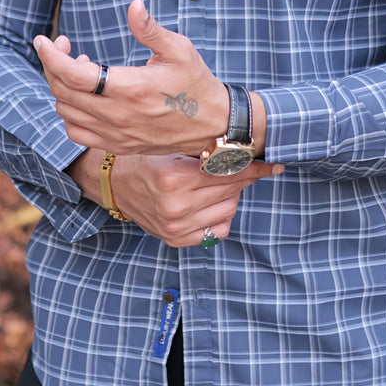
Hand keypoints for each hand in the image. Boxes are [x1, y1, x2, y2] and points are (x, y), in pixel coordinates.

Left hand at [35, 0, 232, 157]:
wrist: (214, 127)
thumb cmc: (198, 84)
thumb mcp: (180, 50)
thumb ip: (151, 29)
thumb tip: (134, 6)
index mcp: (130, 88)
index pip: (72, 75)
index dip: (50, 55)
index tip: (43, 39)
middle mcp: (117, 115)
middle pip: (62, 92)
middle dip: (53, 64)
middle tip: (63, 45)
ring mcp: (115, 134)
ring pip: (66, 112)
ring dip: (61, 88)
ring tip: (78, 68)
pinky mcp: (117, 145)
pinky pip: (77, 132)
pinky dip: (70, 113)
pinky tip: (83, 96)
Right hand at [69, 147, 281, 247]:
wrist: (113, 183)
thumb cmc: (144, 157)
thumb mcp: (171, 146)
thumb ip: (206, 149)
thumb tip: (247, 147)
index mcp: (174, 178)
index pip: (228, 173)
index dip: (254, 167)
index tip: (273, 164)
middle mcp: (175, 206)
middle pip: (231, 191)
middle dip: (243, 176)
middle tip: (245, 164)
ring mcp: (175, 226)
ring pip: (228, 209)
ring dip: (231, 194)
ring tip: (219, 181)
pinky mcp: (175, 239)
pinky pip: (216, 229)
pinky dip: (221, 214)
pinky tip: (211, 201)